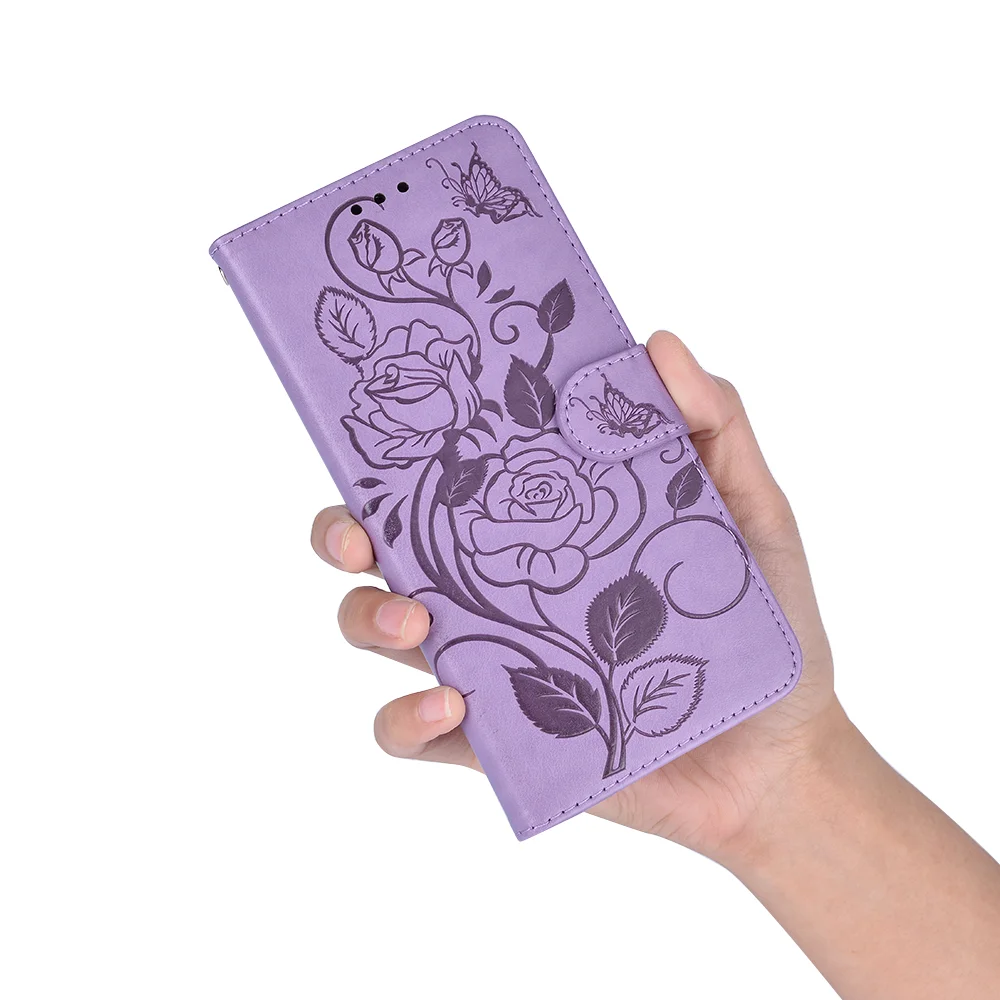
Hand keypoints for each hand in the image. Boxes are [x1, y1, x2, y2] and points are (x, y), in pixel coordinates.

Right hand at [311, 330, 843, 861]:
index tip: (380, 422)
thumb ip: (714, 426)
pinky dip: (405, 720)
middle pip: (381, 548)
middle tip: (359, 534)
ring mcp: (489, 659)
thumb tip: (656, 342)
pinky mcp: (496, 741)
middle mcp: (494, 584)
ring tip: (417, 617)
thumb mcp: (749, 512)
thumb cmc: (764, 625)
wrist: (780, 753)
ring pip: (375, 630)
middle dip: (340, 532)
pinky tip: (451, 706)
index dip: (397, 447)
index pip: (449, 476)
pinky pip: (411, 735)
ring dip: (366, 617)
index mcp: (536, 524)